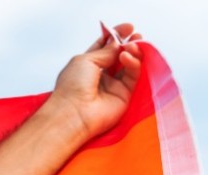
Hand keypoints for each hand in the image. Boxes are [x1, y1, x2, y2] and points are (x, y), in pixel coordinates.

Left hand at [42, 22, 143, 140]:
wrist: (74, 114)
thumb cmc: (72, 87)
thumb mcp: (86, 60)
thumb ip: (106, 51)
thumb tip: (118, 43)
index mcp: (87, 64)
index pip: (104, 47)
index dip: (115, 36)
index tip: (127, 28)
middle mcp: (101, 74)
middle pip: (119, 55)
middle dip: (128, 43)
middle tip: (135, 35)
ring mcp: (113, 85)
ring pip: (129, 64)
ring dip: (132, 52)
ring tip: (131, 45)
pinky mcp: (124, 94)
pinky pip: (133, 75)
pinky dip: (133, 63)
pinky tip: (127, 57)